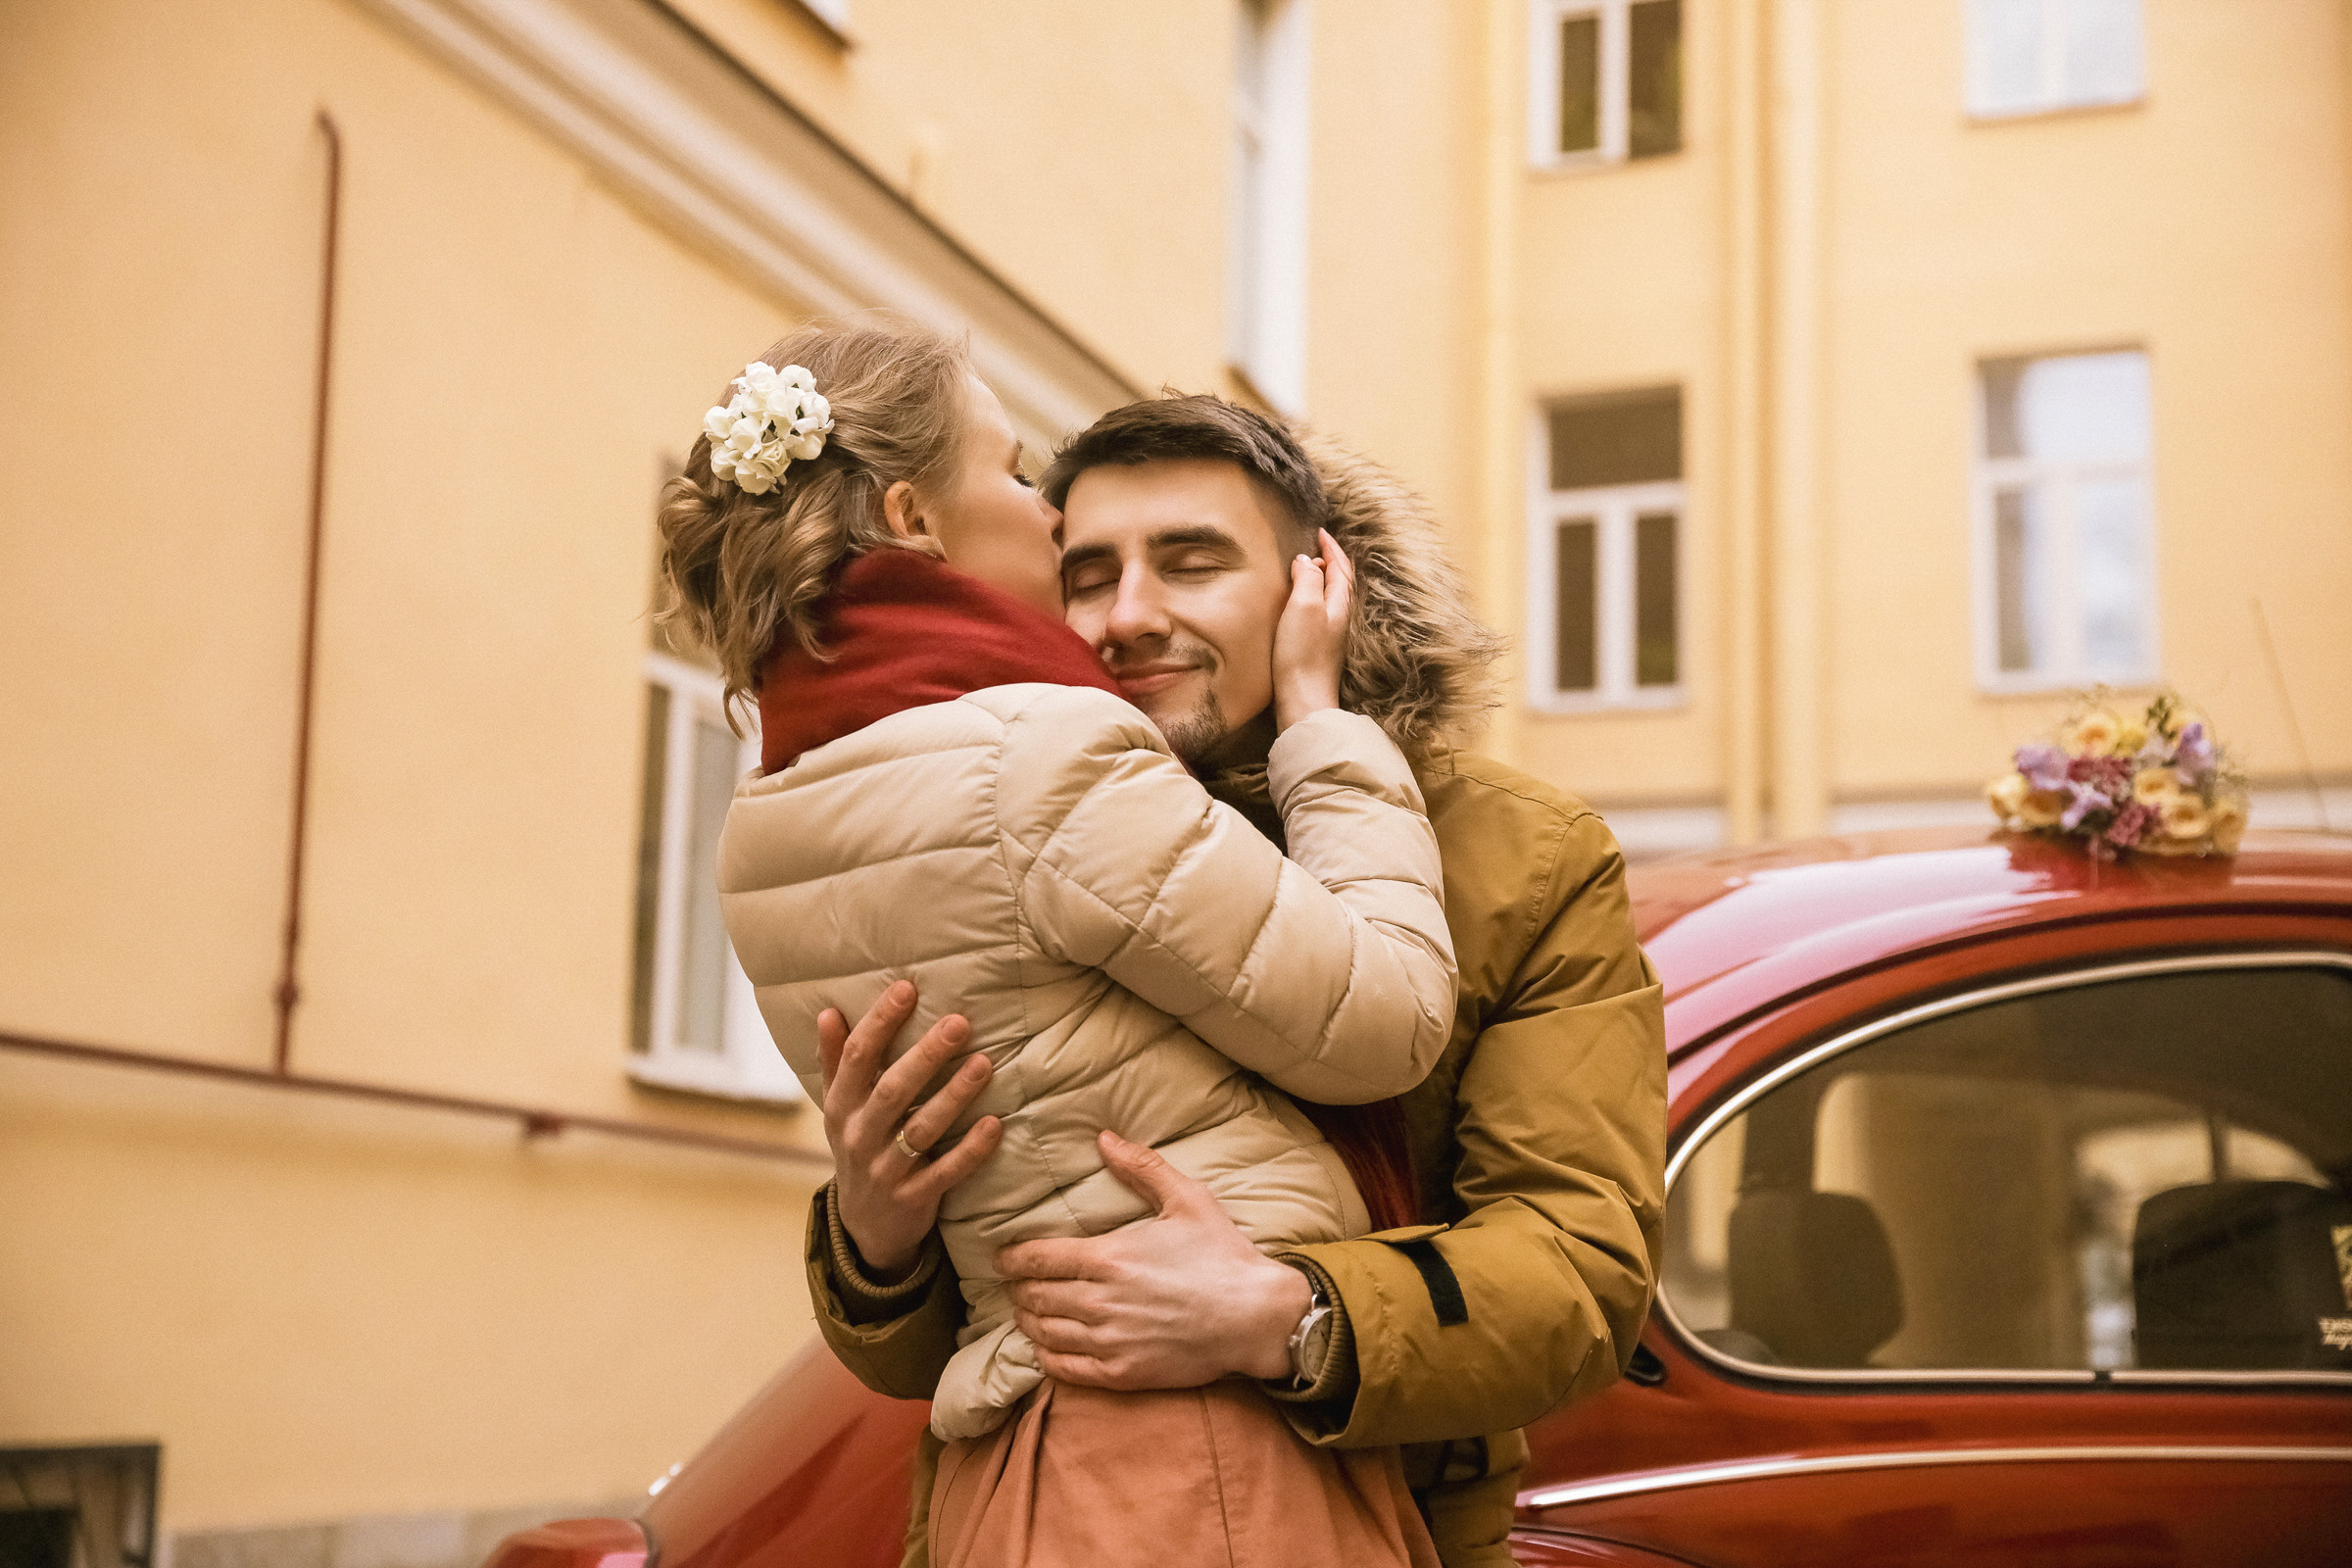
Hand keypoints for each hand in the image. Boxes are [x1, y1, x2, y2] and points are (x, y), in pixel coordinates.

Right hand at [819, 980, 1001, 1279]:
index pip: (857, 1058)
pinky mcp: (915, 1198)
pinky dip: (971, 1150)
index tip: (906, 988)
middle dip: (925, 1055)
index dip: (880, 1022)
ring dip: (953, 1096)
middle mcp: (859, 1136)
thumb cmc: (860, 1147)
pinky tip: (994, 1124)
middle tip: (959, 1022)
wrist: (866, 1226)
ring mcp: (886, 1170)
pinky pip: (946, 1172)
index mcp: (840, 1107)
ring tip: (984, 1063)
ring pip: (922, 1129)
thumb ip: (836, 1061)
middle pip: (892, 1090)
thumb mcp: (841, 1108)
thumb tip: (829, 1011)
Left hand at [999, 1131, 1310, 1388]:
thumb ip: (1141, 1167)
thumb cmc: (1223, 1254)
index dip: (1010, 1258)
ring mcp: (1108, 1342)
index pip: (1036, 1259)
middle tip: (1014, 1281)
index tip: (1002, 1256)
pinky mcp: (1120, 1374)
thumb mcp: (1187, 1198)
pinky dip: (1045, 1354)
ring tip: (1025, 1308)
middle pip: (1032, 1295)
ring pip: (1043, 1331)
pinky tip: (1045, 1344)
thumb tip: (1103, 1137)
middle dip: (1016, 1287)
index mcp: (1108, 1257)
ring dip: (1026, 1318)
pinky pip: (1063, 1367)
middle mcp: (1099, 1302)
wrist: (1257, 1317)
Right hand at [1270, 529, 1354, 732]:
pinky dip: (1312, 595)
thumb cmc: (1303, 653)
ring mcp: (1330, 633)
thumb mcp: (1303, 607)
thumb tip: (1306, 560)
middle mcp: (1340, 616)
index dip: (1332, 547)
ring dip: (1320, 577)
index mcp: (1340, 603)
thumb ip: (1307, 579)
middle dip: (1329, 559)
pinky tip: (1299, 601)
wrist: (1303, 699)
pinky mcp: (1318, 647)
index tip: (1320, 531)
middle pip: (1339, 580)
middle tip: (1313, 545)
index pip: (1341, 566)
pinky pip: (1319, 610)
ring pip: (1329, 595)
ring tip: (1305, 567)